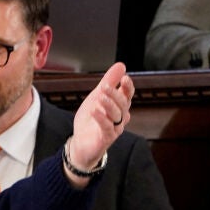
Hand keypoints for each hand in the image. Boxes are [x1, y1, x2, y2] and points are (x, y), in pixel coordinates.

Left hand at [66, 62, 132, 184]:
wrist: (80, 144)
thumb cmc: (90, 120)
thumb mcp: (96, 97)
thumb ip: (108, 82)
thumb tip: (121, 65)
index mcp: (119, 106)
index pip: (128, 95)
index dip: (128, 87)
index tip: (124, 78)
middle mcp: (120, 117)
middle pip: (123, 104)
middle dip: (115, 94)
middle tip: (104, 86)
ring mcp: (115, 128)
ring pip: (117, 115)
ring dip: (109, 105)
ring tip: (100, 98)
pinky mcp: (106, 138)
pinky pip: (107, 128)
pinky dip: (102, 118)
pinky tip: (95, 111)